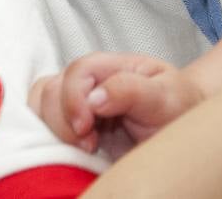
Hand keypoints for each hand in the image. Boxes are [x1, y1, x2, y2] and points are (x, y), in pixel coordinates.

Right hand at [29, 52, 202, 155]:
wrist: (181, 130)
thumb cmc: (177, 107)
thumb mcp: (165, 96)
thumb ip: (131, 90)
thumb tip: (94, 98)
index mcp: (112, 67)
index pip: (78, 71)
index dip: (74, 98)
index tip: (85, 128)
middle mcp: (89, 84)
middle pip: (51, 90)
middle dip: (62, 120)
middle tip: (89, 144)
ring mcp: (78, 107)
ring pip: (40, 109)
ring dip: (52, 131)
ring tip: (82, 149)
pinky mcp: (72, 131)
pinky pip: (44, 131)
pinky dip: (47, 142)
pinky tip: (70, 154)